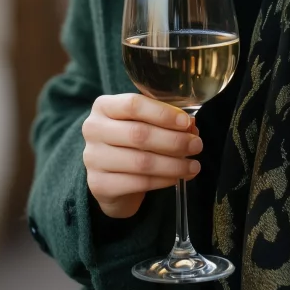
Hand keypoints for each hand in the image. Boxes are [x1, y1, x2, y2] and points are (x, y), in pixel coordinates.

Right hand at [82, 94, 201, 218]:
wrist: (109, 178)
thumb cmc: (129, 142)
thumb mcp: (144, 123)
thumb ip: (165, 120)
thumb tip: (190, 126)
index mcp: (103, 106)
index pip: (134, 104)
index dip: (163, 113)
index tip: (186, 122)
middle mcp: (93, 129)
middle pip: (139, 134)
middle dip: (174, 141)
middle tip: (197, 145)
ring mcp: (93, 158)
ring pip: (141, 162)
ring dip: (173, 164)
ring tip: (193, 165)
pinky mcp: (98, 184)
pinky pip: (138, 183)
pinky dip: (162, 181)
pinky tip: (176, 178)